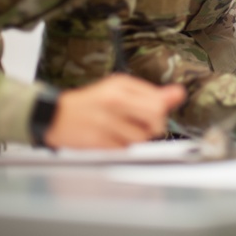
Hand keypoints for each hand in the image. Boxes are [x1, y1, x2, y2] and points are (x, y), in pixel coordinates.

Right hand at [44, 74, 185, 148]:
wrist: (56, 116)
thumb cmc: (91, 102)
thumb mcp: (119, 89)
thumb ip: (150, 93)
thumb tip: (179, 94)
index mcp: (121, 86)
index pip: (158, 101)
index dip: (161, 111)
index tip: (152, 113)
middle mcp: (114, 102)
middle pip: (155, 118)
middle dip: (153, 125)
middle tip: (140, 124)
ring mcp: (106, 122)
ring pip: (141, 137)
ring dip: (137, 138)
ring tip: (122, 131)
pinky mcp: (98, 141)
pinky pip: (124, 149)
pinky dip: (123, 148)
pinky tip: (112, 139)